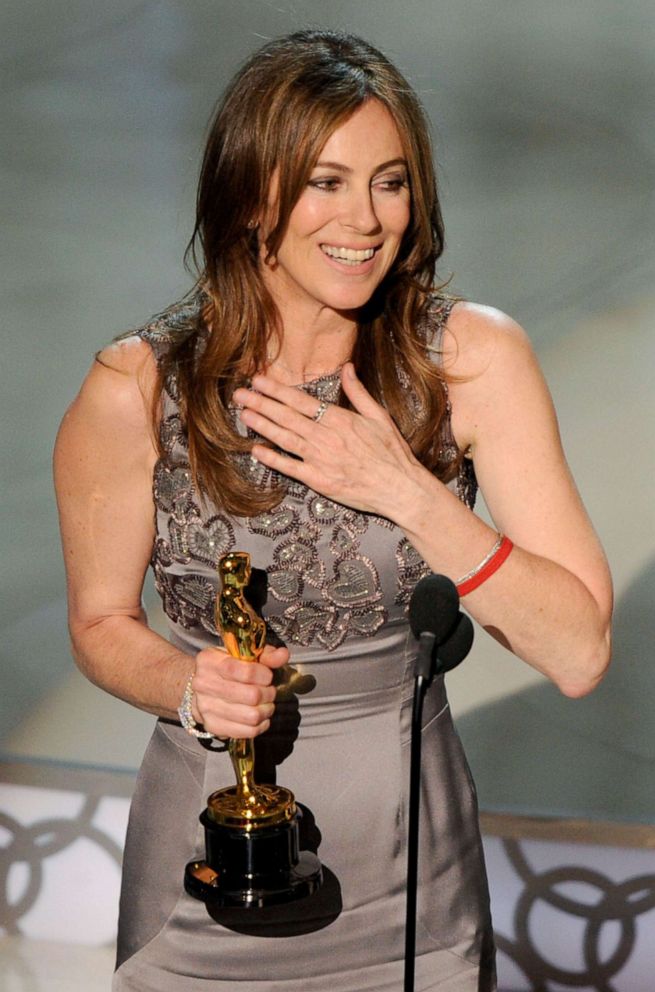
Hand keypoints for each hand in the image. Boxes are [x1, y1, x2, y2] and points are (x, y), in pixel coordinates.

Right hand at [192, 643, 289, 738]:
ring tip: (266, 703)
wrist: (203, 688)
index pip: (245, 671)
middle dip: (268, 694)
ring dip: (266, 710)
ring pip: (252, 716)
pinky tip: (260, 716)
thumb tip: (283, 655)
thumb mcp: (244, 654)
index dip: (264, 675)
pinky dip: (261, 725)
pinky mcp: (212, 726)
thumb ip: (266, 654)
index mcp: (209, 661)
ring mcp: (206, 707)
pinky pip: (247, 731)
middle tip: (269, 690)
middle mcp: (203, 684)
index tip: (268, 676)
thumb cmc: (228, 667)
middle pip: (252, 696)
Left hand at [233, 363, 422, 517]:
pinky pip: (290, 467)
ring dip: (262, 425)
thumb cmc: (392, 453)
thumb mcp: (379, 416)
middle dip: (261, 403)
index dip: (277, 390)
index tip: (259, 381)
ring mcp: (320, 459)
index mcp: (340, 419)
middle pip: (286, 417)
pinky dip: (271, 458)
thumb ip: (358, 392)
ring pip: (284, 438)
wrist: (400, 488)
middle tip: (239, 394)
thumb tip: (347, 367)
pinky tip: (255, 449)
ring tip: (244, 414)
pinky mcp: (319, 480)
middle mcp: (326, 437)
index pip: (301, 401)